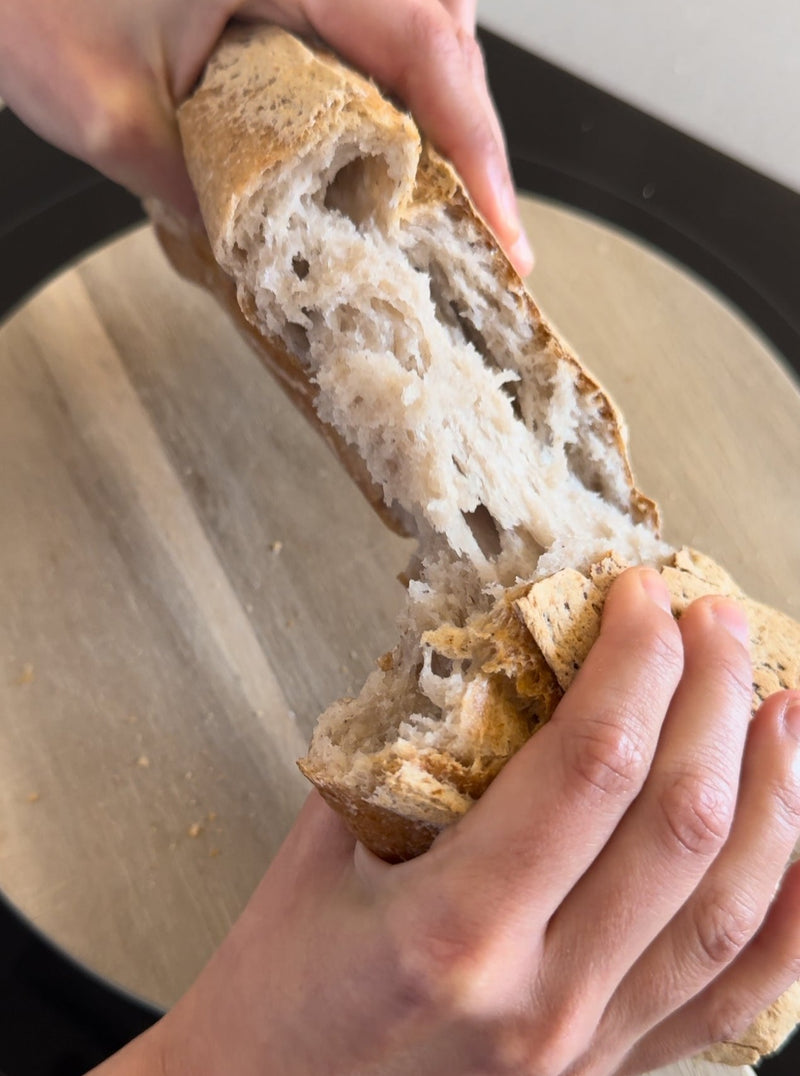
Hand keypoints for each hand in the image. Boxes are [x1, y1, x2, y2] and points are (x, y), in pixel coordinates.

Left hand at [0, 0, 532, 274]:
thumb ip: (194, 192)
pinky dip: (387, 76)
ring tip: (437, 189)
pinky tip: (375, 131)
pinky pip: (365, 14)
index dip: (475, 148)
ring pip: (416, 14)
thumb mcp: (104, 109)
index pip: (423, 44)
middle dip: (467, 134)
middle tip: (478, 226)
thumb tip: (257, 253)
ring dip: (436, 103)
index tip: (501, 231)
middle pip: (440, 26)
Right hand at [91, 567, 799, 1075]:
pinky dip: (788, 919)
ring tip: (780, 707)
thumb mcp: (316, 856)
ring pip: (727, 907)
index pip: (589, 763)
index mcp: (453, 930)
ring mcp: (588, 1048)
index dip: (633, 662)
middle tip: (717, 623)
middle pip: (676, 819)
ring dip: (773, 790)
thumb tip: (479, 667)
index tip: (643, 597)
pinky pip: (734, 1001)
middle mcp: (542, 996)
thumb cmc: (272, 999)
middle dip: (711, 696)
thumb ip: (403, 758)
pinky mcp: (608, 1074)